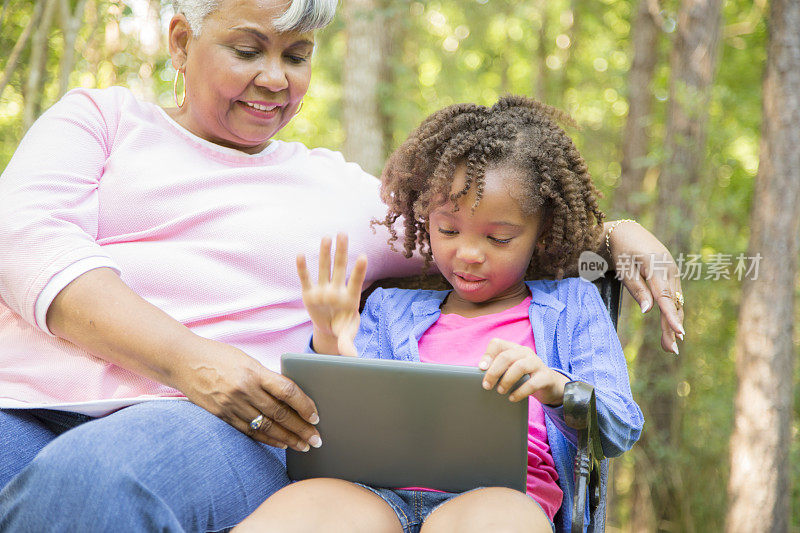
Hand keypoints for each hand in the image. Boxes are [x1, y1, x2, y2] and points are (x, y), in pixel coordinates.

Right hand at [175, 337, 321, 451]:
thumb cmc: (219, 356)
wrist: (183, 360)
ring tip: (303, 446)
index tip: (316, 416)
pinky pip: (249, 431)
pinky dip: (267, 439)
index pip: (287, 391)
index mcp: (254, 371)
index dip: (304, 405)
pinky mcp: (221, 415)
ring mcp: (231, 404)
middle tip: (317, 439)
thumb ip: (266, 377)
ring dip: (288, 438)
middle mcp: (243, 389)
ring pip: (266, 426)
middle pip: (280, 413)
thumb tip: (291, 397)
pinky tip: (281, 444)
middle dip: (301, 428)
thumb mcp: (246, 360)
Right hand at [296, 233, 367, 356]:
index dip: (358, 271)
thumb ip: (348, 344)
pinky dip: (303, 268)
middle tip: (343, 234)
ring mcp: (323, 290)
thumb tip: (353, 358)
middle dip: (341, 252)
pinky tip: (302, 255)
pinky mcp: (309, 293)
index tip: (363, 256)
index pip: (356, 282)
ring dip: (325, 253)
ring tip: (327, 237)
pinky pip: (306, 279)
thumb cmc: (343, 328)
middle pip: (339, 268)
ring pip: (324, 269)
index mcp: (350, 299)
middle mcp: (336, 290)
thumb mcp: (346, 336)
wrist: (330, 328)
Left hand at [478, 338, 569, 405]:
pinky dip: (520, 392)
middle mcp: (525, 353)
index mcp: (514, 349)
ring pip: (519, 367)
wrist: (550, 385)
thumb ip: (498, 369)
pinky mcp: (546, 377)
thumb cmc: (525, 377)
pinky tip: (512, 398)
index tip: (481, 368)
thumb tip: (481, 377)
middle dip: (494, 372)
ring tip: (500, 391)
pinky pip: (532, 383)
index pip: (497, 344)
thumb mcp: (511, 370)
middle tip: (487, 385)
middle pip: (506, 356)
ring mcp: (537, 363)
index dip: (488, 355)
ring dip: (506, 380)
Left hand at [605, 220, 684, 353]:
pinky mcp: (672, 275)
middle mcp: (670, 270)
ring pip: (675, 301)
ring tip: (669, 346)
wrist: (627, 232)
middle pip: (672, 304)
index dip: (671, 316)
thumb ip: (637, 289)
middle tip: (671, 350)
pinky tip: (671, 328)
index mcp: (656, 267)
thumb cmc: (621, 252)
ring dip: (673, 323)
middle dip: (672, 327)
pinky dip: (672, 312)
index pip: (665, 297)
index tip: (678, 332)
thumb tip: (648, 311)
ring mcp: (673, 272)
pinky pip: (673, 296)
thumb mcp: (624, 269)